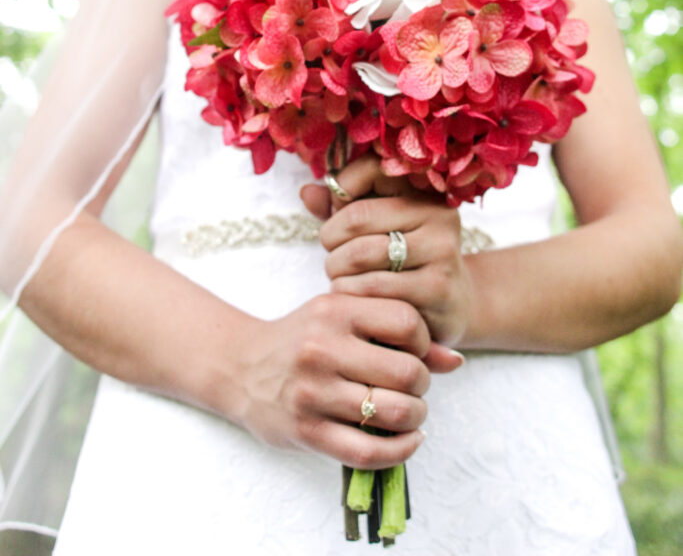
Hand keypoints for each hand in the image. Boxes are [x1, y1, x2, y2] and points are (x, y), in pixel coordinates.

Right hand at [236, 292, 444, 469]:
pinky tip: (407, 441)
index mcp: (335, 310)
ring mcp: (312, 391)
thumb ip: (397, 333)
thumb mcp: (342, 318)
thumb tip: (456, 361)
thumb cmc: (303, 338)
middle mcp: (322, 348)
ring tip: (410, 414)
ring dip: (415, 418)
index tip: (414, 352)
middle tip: (413, 387)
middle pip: (407, 372)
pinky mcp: (306, 430)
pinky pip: (368, 451)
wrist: (241, 367)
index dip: (423, 342)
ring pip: (393, 413)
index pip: (406, 322)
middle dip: (421, 385)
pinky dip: (400, 451)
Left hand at [301, 156, 472, 345]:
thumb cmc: (403, 258)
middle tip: (331, 251)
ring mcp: (441, 251)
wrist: (453, 304)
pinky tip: (353, 295)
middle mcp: (438, 215)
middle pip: (357, 218)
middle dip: (330, 238)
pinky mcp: (436, 288)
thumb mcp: (375, 225)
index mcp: (424, 190)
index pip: (370, 169)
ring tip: (339, 274)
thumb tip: (306, 192)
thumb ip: (341, 206)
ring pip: (360, 255)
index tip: (336, 209)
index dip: (340, 188)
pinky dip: (349, 293)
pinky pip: (371, 287)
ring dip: (336, 269)